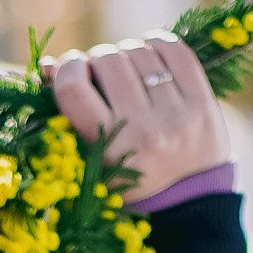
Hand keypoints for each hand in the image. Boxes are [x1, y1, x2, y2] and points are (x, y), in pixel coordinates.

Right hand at [46, 32, 230, 204]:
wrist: (189, 208)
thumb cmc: (129, 185)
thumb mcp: (93, 162)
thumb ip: (70, 115)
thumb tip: (49, 65)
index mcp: (110, 151)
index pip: (74, 88)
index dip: (67, 68)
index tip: (71, 70)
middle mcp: (145, 131)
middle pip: (107, 60)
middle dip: (98, 60)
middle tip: (101, 73)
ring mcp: (178, 115)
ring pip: (139, 51)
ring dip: (127, 53)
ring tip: (127, 69)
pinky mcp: (203, 103)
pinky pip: (175, 50)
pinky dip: (157, 44)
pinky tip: (150, 54)